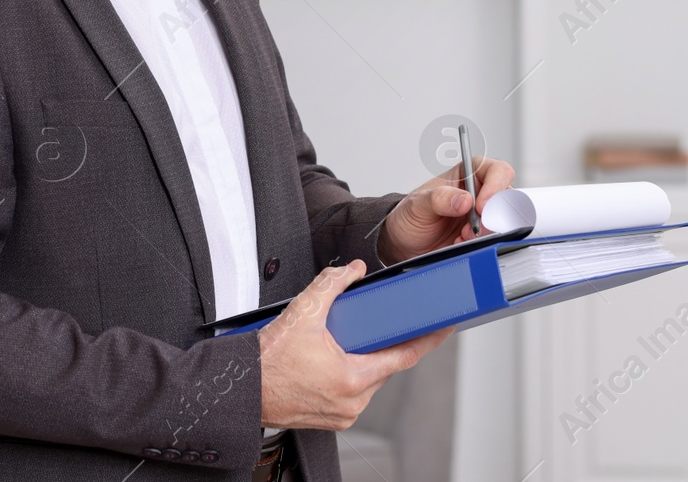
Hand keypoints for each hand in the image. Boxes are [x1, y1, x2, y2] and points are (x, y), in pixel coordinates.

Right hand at [258, 261, 452, 429]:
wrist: (242, 389)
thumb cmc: (268, 361)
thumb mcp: (303, 312)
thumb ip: (332, 284)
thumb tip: (354, 270)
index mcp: (352, 379)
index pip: (404, 356)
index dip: (429, 338)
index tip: (445, 326)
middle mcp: (352, 402)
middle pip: (386, 367)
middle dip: (387, 343)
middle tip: (386, 322)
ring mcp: (343, 414)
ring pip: (370, 380)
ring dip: (368, 359)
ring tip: (353, 339)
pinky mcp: (332, 419)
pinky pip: (355, 393)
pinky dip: (353, 374)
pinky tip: (340, 358)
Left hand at [377, 156, 515, 265]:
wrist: (404, 244)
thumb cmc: (410, 216)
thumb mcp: (417, 204)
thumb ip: (438, 198)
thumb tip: (464, 200)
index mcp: (468, 174)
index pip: (498, 171)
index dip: (495, 187)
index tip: (480, 206)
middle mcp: (481, 194)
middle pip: (507, 200)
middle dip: (491, 217)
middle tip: (471, 228)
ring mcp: (484, 217)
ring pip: (503, 223)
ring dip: (485, 234)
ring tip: (461, 237)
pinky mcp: (482, 237)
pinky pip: (494, 241)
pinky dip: (480, 246)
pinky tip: (460, 245)